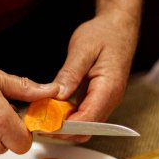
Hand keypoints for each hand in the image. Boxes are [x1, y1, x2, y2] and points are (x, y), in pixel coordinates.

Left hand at [52, 0, 143, 141]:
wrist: (118, 27)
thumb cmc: (103, 34)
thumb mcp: (82, 50)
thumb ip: (70, 74)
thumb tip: (57, 96)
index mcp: (108, 88)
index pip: (87, 119)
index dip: (65, 127)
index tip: (44, 126)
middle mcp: (110, 99)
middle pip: (86, 128)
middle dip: (63, 131)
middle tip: (39, 124)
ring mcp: (105, 100)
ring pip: (85, 125)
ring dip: (64, 125)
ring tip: (42, 118)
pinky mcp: (98, 97)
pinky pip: (83, 114)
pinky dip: (68, 116)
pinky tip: (52, 109)